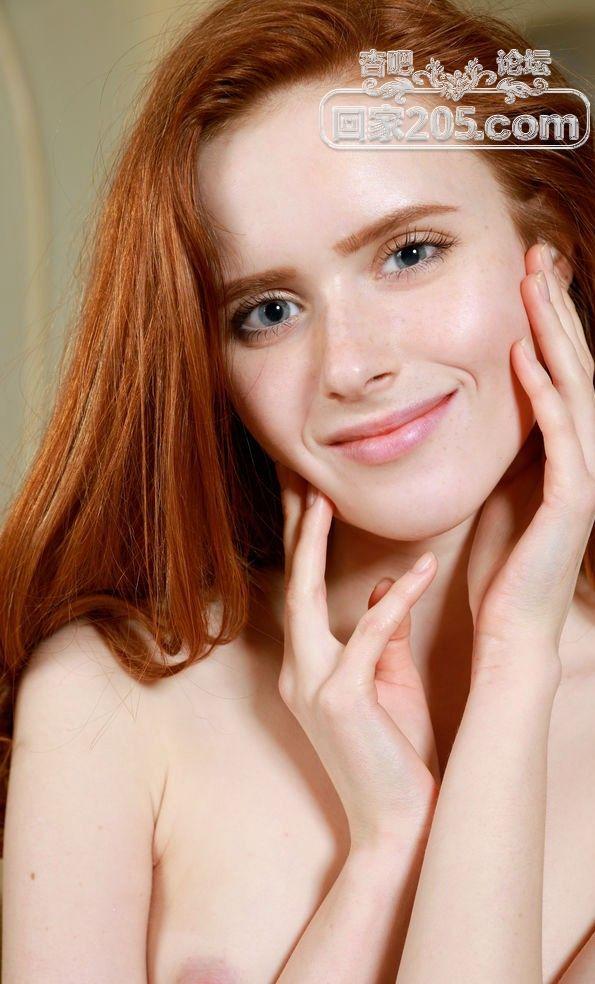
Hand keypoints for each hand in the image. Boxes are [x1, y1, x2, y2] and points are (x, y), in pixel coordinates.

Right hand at [274, 462, 439, 850]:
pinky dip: (394, 601)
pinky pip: (368, 636)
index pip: (299, 594)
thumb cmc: (396, 752)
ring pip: (304, 601)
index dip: (298, 545)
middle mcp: (297, 673)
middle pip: (287, 585)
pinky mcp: (340, 700)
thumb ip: (382, 633)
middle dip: (290, 532)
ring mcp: (311, 687)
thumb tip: (378, 586)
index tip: (304, 498)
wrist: (399, 822)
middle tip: (295, 479)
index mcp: (306, 669)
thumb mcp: (390, 681)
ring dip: (314, 547)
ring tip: (325, 500)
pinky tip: (421, 569)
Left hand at [467, 241, 594, 680]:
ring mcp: (582, 477)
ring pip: (574, 389)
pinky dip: (542, 393)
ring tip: (534, 285)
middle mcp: (583, 456)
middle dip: (555, 310)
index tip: (529, 276)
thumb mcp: (501, 491)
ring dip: (553, 334)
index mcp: (564, 452)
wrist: (512, 629)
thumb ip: (507, 449)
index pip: (561, 373)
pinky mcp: (570, 501)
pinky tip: (524, 356)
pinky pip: (558, 436)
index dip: (548, 323)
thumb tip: (489, 407)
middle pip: (573, 366)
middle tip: (539, 255)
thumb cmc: (501, 567)